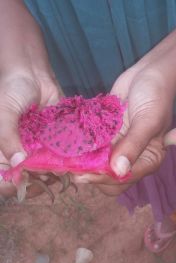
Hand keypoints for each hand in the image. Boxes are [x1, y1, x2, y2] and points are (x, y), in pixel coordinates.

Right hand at [0, 70, 61, 197]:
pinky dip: (69, 158)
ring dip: (58, 170)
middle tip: (54, 174)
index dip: (18, 183)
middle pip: (31, 175)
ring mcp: (40, 147)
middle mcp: (22, 152)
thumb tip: (19, 162)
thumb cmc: (11, 90)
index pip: (8, 177)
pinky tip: (76, 160)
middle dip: (43, 178)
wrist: (33, 75)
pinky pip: (62, 153)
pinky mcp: (56, 140)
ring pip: (49, 167)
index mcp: (5, 149)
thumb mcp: (4, 111)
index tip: (31, 182)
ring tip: (67, 169)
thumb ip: (7, 136)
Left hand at [72, 62, 175, 195]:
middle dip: (91, 175)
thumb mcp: (148, 121)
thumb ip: (133, 145)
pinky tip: (66, 146)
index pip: (124, 179)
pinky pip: (92, 147)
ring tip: (62, 160)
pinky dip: (80, 148)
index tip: (81, 174)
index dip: (103, 179)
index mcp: (148, 160)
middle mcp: (133, 157)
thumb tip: (118, 171)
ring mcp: (118, 146)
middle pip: (109, 178)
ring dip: (82, 163)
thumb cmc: (156, 95)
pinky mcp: (107, 135)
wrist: (149, 72)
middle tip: (70, 168)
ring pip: (97, 164)